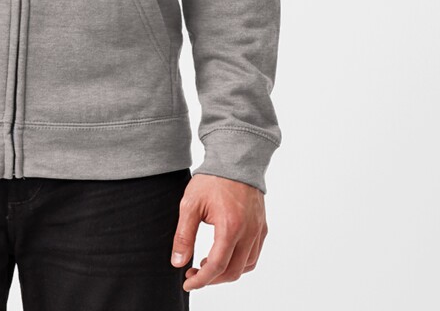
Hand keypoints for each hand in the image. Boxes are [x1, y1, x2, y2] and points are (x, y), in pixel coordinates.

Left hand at [170, 172, 267, 291]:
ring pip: (246, 266)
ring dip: (227, 272)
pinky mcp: (262, 226)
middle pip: (233, 271)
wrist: (235, 158)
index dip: (201, 280)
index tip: (187, 282)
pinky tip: (225, 254)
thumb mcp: (190, 204)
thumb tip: (177, 262)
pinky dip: (240, 262)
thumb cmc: (212, 179)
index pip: (217, 266)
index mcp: (230, 227)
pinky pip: (254, 254)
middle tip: (194, 274)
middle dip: (212, 279)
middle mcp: (249, 232)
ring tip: (207, 264)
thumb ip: (184, 235)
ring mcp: (258, 230)